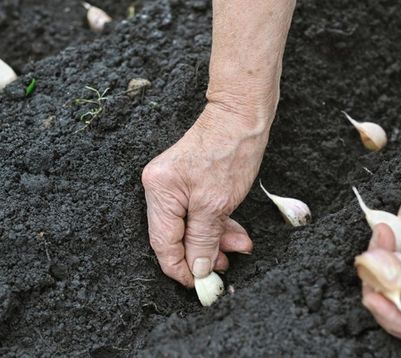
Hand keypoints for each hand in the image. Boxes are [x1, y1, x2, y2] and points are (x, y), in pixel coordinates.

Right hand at [141, 103, 269, 286]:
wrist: (242, 115)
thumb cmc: (230, 151)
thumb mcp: (217, 204)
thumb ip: (203, 240)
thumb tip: (198, 269)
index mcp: (159, 192)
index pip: (163, 243)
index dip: (181, 268)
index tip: (200, 285)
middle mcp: (159, 188)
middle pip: (176, 236)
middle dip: (203, 253)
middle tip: (225, 267)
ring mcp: (173, 183)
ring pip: (190, 225)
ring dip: (215, 239)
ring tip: (239, 247)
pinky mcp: (188, 181)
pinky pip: (198, 212)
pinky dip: (216, 224)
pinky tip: (235, 232)